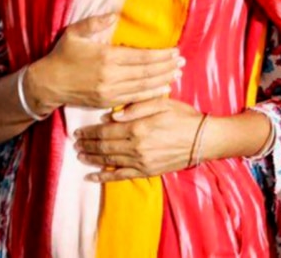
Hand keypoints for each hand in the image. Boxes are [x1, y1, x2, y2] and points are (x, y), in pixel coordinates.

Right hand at [28, 14, 182, 113]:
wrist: (47, 84)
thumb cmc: (61, 56)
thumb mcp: (74, 33)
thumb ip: (95, 22)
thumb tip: (115, 14)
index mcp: (107, 57)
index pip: (142, 57)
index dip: (161, 55)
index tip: (176, 51)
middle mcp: (111, 75)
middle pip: (147, 72)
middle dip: (167, 67)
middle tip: (183, 62)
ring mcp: (109, 91)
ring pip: (143, 86)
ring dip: (163, 80)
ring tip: (178, 74)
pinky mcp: (107, 101)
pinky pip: (133, 98)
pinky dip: (150, 94)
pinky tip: (162, 90)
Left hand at [74, 97, 201, 181]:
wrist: (205, 139)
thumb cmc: (186, 117)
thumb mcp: (164, 103)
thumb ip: (137, 107)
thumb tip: (112, 115)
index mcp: (138, 127)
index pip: (105, 130)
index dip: (89, 131)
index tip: (78, 130)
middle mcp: (136, 146)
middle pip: (103, 146)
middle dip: (86, 144)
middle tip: (75, 142)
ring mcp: (140, 161)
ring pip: (108, 160)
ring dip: (91, 158)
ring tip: (79, 155)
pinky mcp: (146, 171)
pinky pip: (120, 176)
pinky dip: (103, 177)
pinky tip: (91, 176)